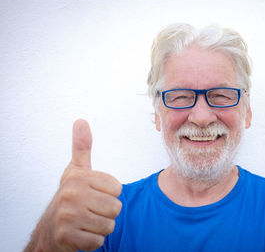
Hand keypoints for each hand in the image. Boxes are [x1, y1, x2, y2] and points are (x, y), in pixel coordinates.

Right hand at [26, 119, 121, 251]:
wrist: (50, 229)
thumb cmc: (70, 197)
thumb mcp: (76, 170)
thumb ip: (82, 147)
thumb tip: (81, 121)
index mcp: (78, 176)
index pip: (117, 189)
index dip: (109, 194)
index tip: (93, 195)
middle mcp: (71, 194)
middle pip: (116, 207)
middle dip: (106, 213)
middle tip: (90, 211)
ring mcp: (67, 216)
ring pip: (109, 225)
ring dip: (101, 227)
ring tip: (86, 222)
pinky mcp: (67, 236)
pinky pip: (99, 241)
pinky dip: (93, 241)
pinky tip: (81, 234)